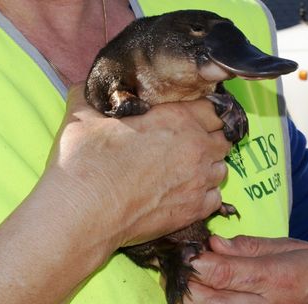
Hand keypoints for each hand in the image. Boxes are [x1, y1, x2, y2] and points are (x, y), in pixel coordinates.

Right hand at [48, 83, 230, 248]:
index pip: (213, 108)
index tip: (194, 117)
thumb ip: (92, 95)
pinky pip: (215, 198)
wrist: (85, 212)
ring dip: (209, 166)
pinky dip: (205, 194)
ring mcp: (198, 181)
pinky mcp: (194, 211)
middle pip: (222, 138)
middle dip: (209, 138)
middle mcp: (196, 148)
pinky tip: (186, 193)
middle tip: (188, 144)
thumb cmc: (86, 162)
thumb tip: (87, 87)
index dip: (205, 111)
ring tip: (187, 170)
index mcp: (177, 119)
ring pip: (221, 169)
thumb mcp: (84, 115)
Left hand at [184, 235, 307, 303]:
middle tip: (179, 264)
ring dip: (191, 298)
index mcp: (275, 277)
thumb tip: (214, 243)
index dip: (196, 263)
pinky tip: (205, 293)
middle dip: (185, 283)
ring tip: (187, 279)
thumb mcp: (287, 246)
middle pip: (209, 301)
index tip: (184, 251)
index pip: (223, 274)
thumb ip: (248, 247)